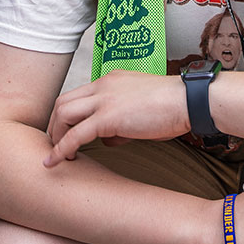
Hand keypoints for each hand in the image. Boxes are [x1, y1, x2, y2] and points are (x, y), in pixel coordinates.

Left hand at [42, 70, 191, 164]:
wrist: (188, 100)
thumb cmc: (172, 106)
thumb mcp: (140, 108)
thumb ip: (121, 120)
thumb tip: (109, 138)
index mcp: (110, 80)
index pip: (78, 95)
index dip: (67, 116)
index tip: (66, 132)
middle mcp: (102, 86)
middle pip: (63, 102)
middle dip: (54, 125)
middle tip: (56, 145)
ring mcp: (104, 100)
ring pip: (63, 114)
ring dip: (56, 136)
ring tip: (57, 156)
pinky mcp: (108, 118)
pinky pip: (75, 135)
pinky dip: (61, 149)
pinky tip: (54, 162)